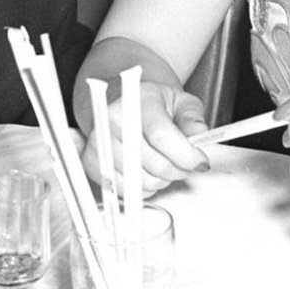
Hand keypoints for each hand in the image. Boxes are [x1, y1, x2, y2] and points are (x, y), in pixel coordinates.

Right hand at [79, 80, 209, 195]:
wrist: (120, 101)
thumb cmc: (151, 103)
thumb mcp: (180, 101)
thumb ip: (193, 118)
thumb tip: (198, 137)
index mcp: (135, 98)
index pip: (161, 134)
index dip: (185, 155)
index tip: (200, 162)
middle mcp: (111, 118)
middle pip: (153, 162)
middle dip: (177, 170)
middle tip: (184, 164)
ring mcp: (97, 141)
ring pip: (140, 180)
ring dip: (160, 181)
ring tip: (164, 165)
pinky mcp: (90, 160)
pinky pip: (124, 190)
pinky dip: (142, 188)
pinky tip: (146, 172)